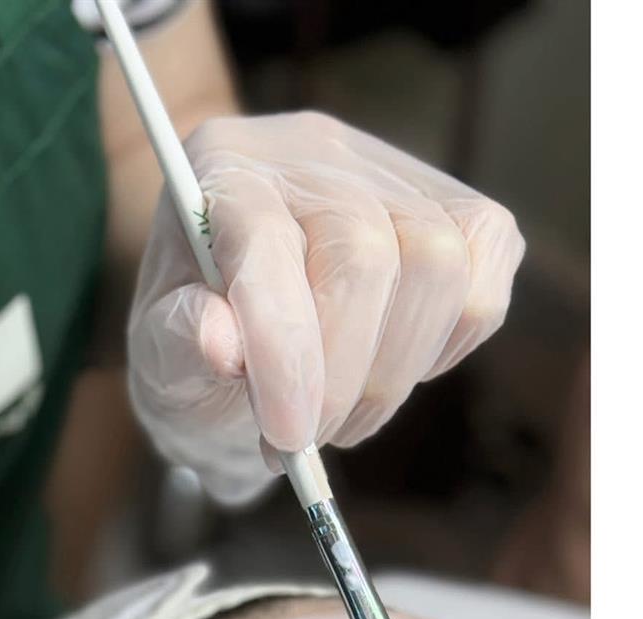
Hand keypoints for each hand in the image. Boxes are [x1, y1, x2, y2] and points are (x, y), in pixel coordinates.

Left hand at [128, 111, 525, 500]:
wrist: (236, 328)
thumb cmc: (194, 346)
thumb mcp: (158, 356)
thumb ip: (179, 344)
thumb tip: (221, 343)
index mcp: (223, 172)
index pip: (268, 247)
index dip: (285, 349)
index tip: (287, 435)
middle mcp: (311, 153)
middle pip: (364, 257)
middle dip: (340, 378)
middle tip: (303, 440)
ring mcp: (393, 172)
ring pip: (438, 265)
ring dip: (391, 373)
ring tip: (339, 420)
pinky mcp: (457, 208)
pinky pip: (484, 277)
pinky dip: (446, 346)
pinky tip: (388, 370)